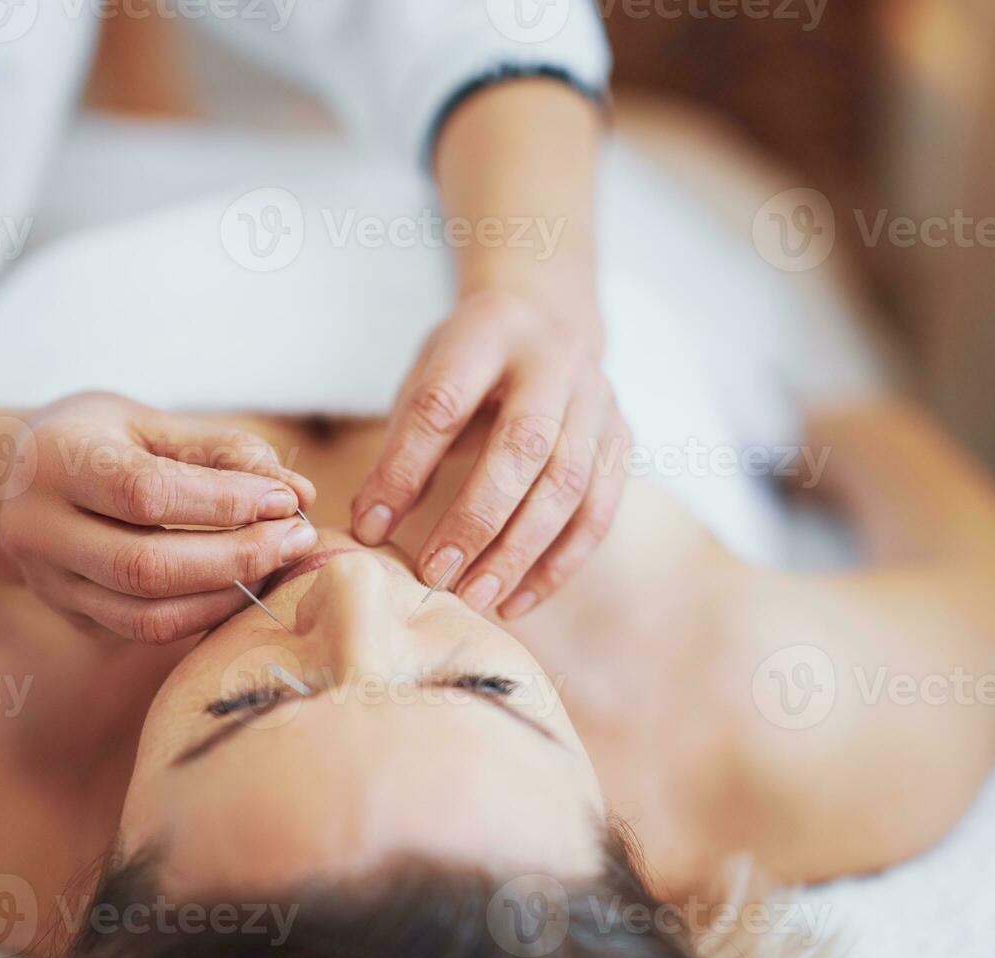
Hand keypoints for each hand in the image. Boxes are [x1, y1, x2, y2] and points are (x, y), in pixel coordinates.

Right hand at [0, 392, 317, 643]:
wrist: (21, 474)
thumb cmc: (102, 437)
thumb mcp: (154, 423)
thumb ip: (224, 452)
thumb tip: (299, 493)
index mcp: (55, 461)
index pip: (146, 494)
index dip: (225, 502)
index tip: (285, 501)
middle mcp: (36, 528)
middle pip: (146, 567)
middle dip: (237, 558)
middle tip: (298, 539)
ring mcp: (46, 581)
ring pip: (146, 616)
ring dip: (227, 596)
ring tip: (279, 564)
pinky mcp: (68, 615)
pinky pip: (143, 631)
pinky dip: (203, 614)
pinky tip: (242, 586)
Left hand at [352, 291, 628, 618]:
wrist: (547, 321)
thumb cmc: (470, 364)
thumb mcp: (426, 379)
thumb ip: (403, 445)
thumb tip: (373, 525)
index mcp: (490, 331)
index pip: (444, 404)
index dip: (405, 470)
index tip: (372, 528)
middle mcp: (556, 359)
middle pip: (522, 445)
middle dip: (477, 520)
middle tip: (437, 576)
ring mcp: (598, 399)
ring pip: (569, 485)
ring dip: (520, 552)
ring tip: (476, 596)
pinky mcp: (622, 438)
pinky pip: (599, 512)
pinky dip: (558, 564)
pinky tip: (517, 599)